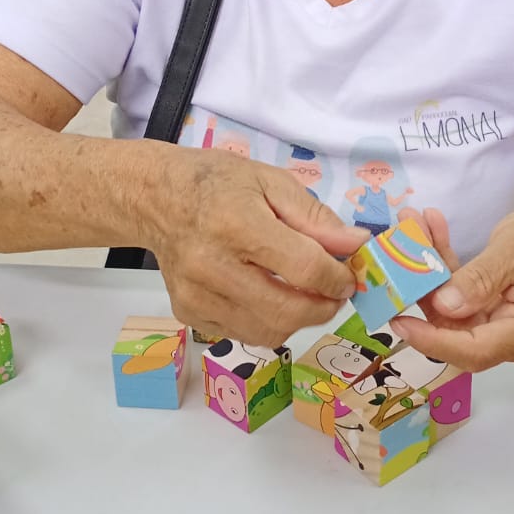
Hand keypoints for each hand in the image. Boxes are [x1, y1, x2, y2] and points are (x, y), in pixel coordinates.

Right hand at [141, 146, 363, 345]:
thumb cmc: (217, 183)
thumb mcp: (271, 181)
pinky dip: (266, 322)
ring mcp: (196, 295)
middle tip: (333, 293)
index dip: (336, 278)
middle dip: (323, 307)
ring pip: (267, 331)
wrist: (157, 198)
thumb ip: (315, 217)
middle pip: (286, 310)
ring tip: (304, 295)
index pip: (303, 268)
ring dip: (298, 319)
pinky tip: (266, 295)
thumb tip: (356, 246)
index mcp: (238, 225)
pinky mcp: (188, 312)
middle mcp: (212, 265)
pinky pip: (242, 332)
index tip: (347, 276)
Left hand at [389, 204, 513, 370]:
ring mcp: (510, 333)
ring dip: (434, 274)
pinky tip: (435, 236)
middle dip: (427, 291)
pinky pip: (465, 305)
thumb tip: (445, 307)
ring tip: (417, 227)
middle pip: (461, 332)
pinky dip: (448, 274)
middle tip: (404, 246)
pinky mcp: (500, 320)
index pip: (476, 350)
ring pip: (458, 315)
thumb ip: (482, 278)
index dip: (433, 341)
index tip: (399, 321)